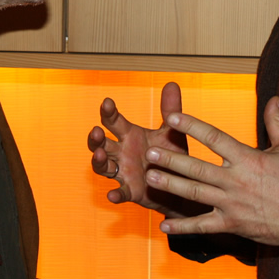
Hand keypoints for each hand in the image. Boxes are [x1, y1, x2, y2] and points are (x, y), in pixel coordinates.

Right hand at [87, 82, 191, 214]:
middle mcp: (122, 152)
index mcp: (130, 135)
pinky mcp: (131, 191)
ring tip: (99, 156)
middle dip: (96, 138)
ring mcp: (124, 172)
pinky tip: (112, 195)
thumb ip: (170, 110)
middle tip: (96, 131)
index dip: (109, 112)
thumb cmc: (172, 155)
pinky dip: (115, 194)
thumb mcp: (172, 132)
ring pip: (103, 167)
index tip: (107, 102)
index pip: (114, 121)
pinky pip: (120, 193)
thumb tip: (172, 83)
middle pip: (102, 144)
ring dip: (99, 161)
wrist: (181, 185)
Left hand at [144, 95, 278, 249]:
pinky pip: (203, 226)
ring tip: (151, 178)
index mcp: (247, 159)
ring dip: (171, 186)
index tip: (172, 118)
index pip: (214, 138)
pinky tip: (164, 225)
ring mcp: (231, 204)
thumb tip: (275, 99)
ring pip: (195, 194)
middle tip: (149, 152)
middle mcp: (235, 181)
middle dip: (171, 159)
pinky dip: (183, 227)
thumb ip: (277, 122)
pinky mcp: (231, 224)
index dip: (192, 126)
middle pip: (197, 168)